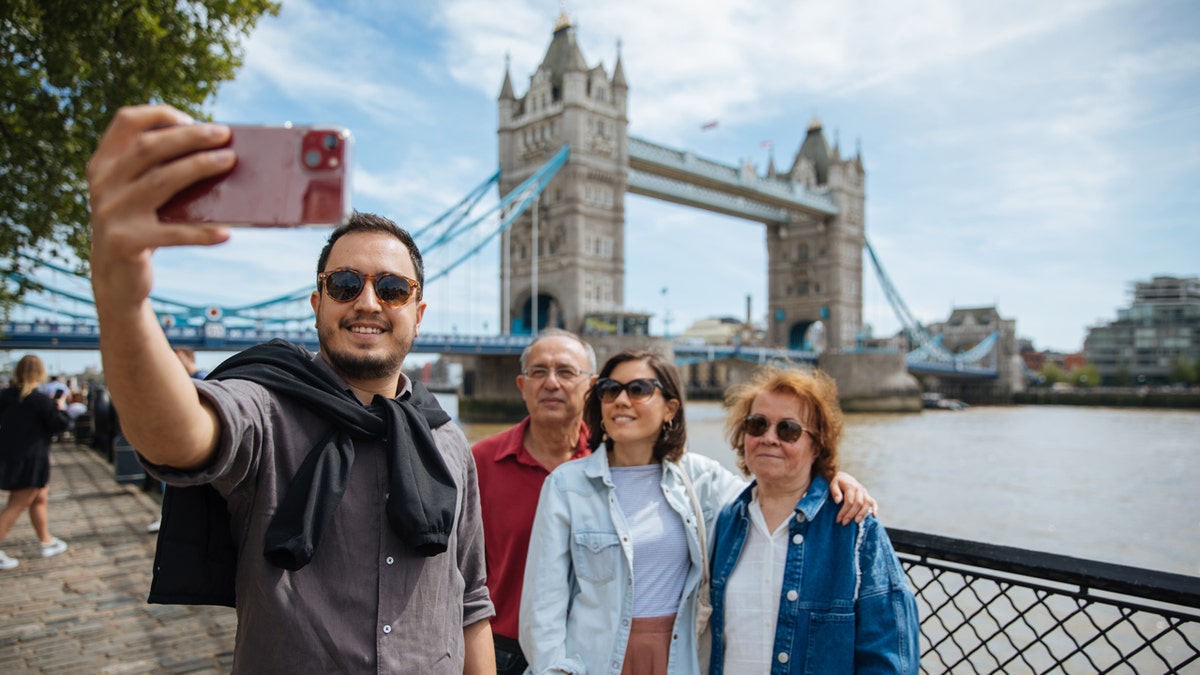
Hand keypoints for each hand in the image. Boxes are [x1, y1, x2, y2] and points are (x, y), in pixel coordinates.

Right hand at [88, 105, 234, 309]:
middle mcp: (103, 183)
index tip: (191, 119)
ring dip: (199, 167)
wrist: (114, 277)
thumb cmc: (139, 225)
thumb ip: (158, 171)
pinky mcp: (126, 242)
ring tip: (230, 162)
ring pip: (161, 181)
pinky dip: (201, 233)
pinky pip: (173, 234)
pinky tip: (225, 233)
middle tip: (224, 135)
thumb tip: (217, 152)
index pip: (126, 121)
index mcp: (104, 164)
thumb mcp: (137, 194)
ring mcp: (112, 212)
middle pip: (149, 147)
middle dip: (190, 137)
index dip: (159, 114)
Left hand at [829, 471, 877, 524]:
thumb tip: (838, 501)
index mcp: (851, 486)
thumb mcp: (833, 485)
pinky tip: (873, 516)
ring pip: (867, 504)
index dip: (844, 511)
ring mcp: (865, 493)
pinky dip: (875, 509)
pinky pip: (874, 502)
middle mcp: (860, 489)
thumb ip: (835, 492)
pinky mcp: (868, 496)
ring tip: (856, 522)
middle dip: (851, 514)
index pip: (849, 501)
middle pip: (858, 503)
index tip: (838, 519)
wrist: (844, 478)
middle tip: (844, 523)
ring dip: (862, 514)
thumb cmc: (838, 483)